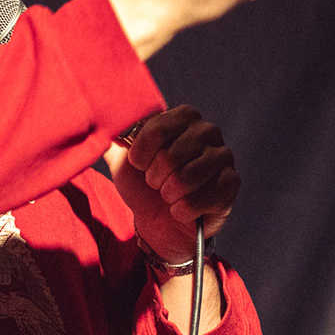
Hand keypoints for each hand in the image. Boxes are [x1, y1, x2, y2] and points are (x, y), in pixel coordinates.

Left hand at [102, 104, 240, 263]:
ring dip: (168, 194)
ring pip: (185, 178)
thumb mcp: (122, 157)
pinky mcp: (232, 183)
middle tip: (156, 183)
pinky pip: (200, 199)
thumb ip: (113, 133)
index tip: (139, 165)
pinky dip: (182, 210)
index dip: (140, 155)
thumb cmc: (142, 185)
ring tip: (168, 195)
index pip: (156, 130)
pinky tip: (181, 209)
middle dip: (154, 178)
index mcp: (183, 116)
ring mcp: (224, 156)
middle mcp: (208, 131)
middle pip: (170, 155)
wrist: (158, 220)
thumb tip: (102, 113)